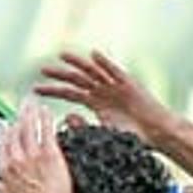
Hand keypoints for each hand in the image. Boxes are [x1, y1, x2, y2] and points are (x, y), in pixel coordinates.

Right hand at [0, 99, 72, 192]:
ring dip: (30, 113)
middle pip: (15, 132)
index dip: (7, 132)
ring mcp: (32, 154)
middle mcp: (16, 158)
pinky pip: (45, 129)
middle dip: (18, 118)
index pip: (3, 144)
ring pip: (28, 127)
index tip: (10, 126)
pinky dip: (44, 118)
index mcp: (5, 169)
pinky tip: (46, 111)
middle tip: (22, 108)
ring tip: (32, 105)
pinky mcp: (49, 153)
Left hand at [35, 50, 176, 141]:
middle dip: (60, 74)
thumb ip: (83, 127)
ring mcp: (115, 85)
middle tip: (41, 70)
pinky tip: (94, 55)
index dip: (53, 91)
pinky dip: (105, 62)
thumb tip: (65, 118)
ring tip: (62, 55)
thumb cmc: (133, 137)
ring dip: (78, 62)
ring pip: (92, 71)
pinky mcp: (129, 83)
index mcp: (95, 103)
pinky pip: (114, 70)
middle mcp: (103, 90)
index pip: (70, 93)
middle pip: (77, 79)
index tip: (35, 89)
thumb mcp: (103, 134)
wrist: (157, 134)